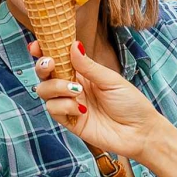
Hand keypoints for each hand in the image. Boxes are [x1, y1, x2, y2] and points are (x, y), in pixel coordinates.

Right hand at [29, 40, 168, 161]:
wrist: (140, 131)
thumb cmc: (130, 103)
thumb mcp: (111, 80)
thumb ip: (89, 66)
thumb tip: (73, 44)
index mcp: (82, 73)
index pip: (58, 59)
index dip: (44, 51)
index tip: (36, 45)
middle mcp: (72, 87)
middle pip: (45, 74)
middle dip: (43, 67)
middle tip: (51, 64)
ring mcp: (70, 104)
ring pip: (44, 92)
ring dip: (56, 87)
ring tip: (77, 91)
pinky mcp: (70, 122)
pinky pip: (54, 110)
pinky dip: (65, 107)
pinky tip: (82, 110)